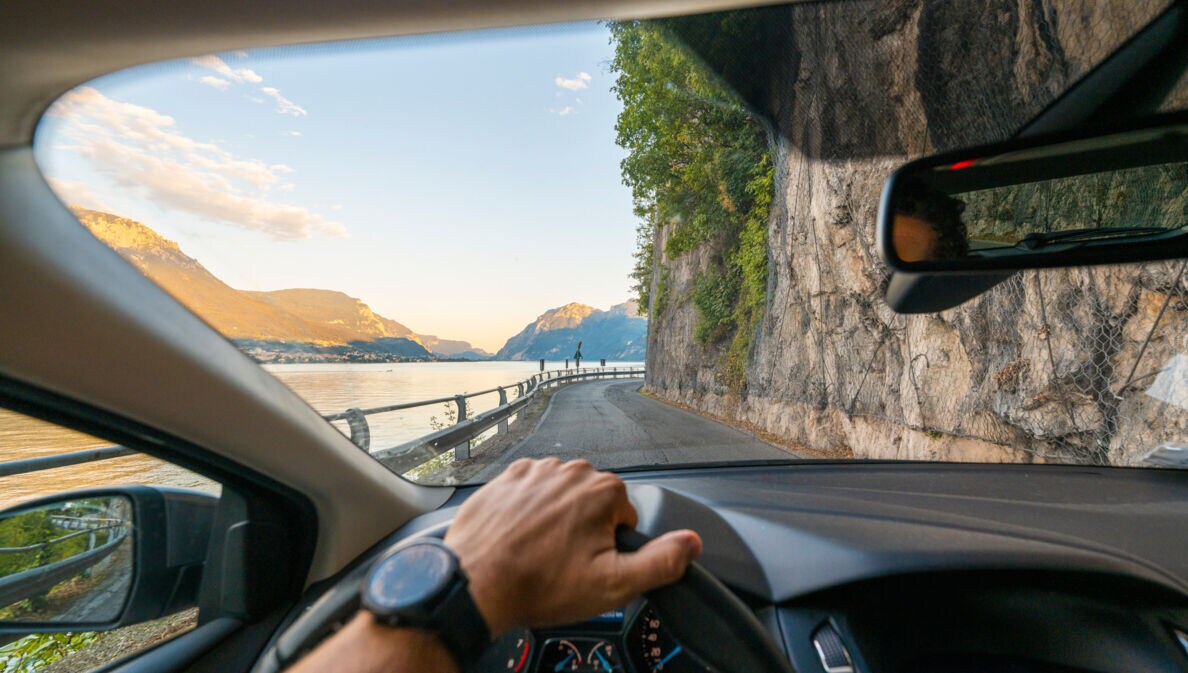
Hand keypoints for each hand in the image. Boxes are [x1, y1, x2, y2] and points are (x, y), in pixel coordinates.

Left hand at [444, 458, 700, 635]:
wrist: (475, 582)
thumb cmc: (539, 584)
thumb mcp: (613, 585)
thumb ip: (660, 562)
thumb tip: (692, 543)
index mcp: (604, 491)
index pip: (624, 519)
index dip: (609, 548)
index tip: (587, 565)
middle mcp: (571, 470)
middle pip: (594, 504)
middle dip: (584, 531)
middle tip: (563, 563)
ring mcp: (536, 470)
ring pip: (562, 497)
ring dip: (556, 520)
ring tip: (537, 553)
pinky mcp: (507, 477)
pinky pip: (531, 492)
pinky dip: (528, 512)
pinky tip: (518, 538)